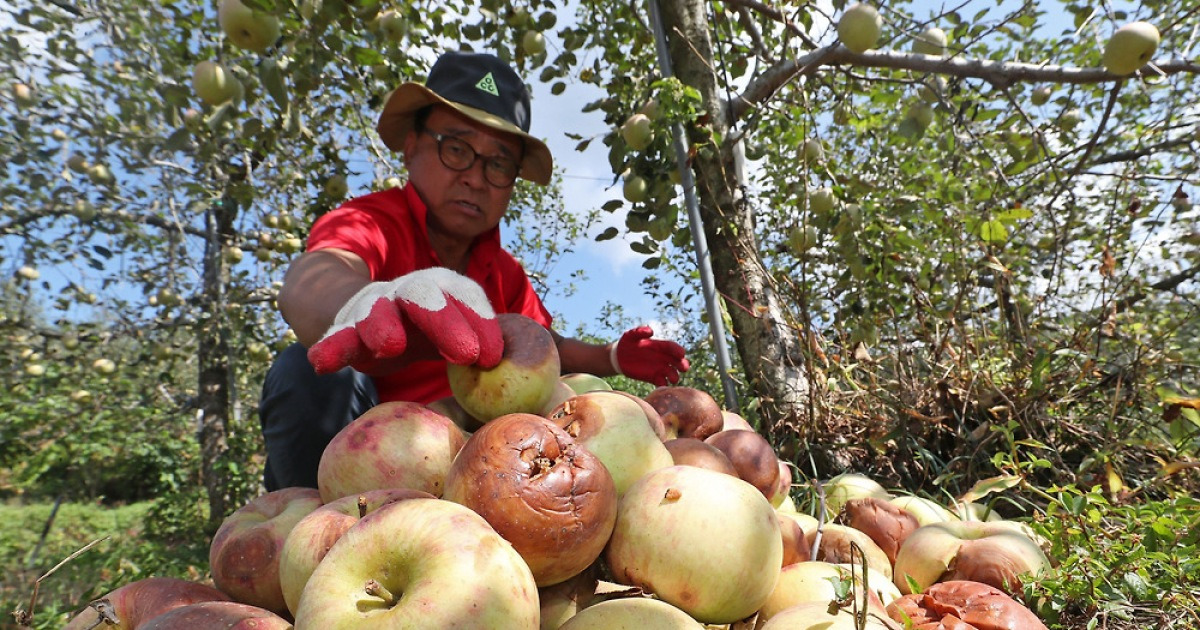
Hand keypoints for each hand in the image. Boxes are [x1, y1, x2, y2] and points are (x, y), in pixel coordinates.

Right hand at [307, 268, 501, 374]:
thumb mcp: (467, 329)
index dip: (481, 322)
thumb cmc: (434, 329)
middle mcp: (409, 290)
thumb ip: (502, 342)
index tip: (492, 357)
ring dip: (382, 325)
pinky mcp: (346, 329)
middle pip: (425, 295)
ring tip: (389, 347)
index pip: (466, 295)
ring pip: (375, 310)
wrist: (376, 317)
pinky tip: (321, 362)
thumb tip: (563, 356)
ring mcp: (375, 307)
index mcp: (445, 286)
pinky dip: (330, 348)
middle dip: (444, 320)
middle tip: (465, 354)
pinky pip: (336, 338)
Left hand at [610, 326, 689, 385]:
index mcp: (660, 346)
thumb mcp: (631, 335)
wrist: (619, 357)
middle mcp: (663, 358)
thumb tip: (650, 331)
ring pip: (672, 374)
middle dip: (682, 365)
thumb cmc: (627, 343)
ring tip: (672, 378)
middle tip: (684, 368)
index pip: (672, 348)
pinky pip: (661, 382)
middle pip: (678, 362)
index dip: (678, 350)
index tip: (681, 354)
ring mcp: (659, 368)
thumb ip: (640, 332)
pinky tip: (662, 384)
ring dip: (674, 376)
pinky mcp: (653, 378)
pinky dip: (663, 384)